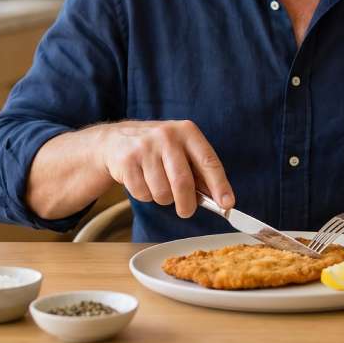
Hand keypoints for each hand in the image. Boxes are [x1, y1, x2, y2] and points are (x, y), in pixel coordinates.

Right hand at [99, 120, 235, 217]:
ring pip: (162, 193)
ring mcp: (145, 148)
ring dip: (163, 199)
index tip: (227, 204)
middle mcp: (167, 136)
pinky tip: (143, 181)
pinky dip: (146, 196)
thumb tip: (219, 199)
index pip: (208, 161)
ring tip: (159, 186)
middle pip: (183, 182)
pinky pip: (143, 194)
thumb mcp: (181, 150)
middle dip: (187, 204)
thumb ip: (199, 171)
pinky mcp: (127, 161)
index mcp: (187, 131)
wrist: (116, 139)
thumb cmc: (158, 149)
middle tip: (186, 211)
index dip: (219, 185)